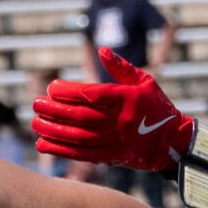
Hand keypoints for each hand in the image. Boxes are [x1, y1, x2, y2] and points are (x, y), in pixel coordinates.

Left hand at [32, 48, 193, 171]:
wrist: (173, 142)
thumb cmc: (157, 107)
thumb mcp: (145, 82)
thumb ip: (122, 68)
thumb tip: (101, 51)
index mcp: (127, 99)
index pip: (93, 94)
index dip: (69, 91)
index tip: (51, 87)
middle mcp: (120, 121)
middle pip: (82, 116)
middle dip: (56, 110)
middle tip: (35, 104)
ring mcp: (116, 141)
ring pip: (79, 136)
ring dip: (54, 131)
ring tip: (35, 123)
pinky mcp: (112, 157)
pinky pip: (83, 154)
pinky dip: (62, 150)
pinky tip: (43, 144)